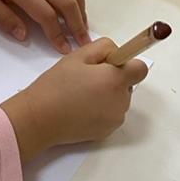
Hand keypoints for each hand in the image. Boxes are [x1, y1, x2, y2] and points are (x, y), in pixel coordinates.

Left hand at [0, 0, 88, 52]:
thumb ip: (4, 18)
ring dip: (82, 11)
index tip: (64, 49)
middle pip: (67, 4)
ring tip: (83, 27)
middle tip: (84, 42)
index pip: (47, 15)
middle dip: (78, 26)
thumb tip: (24, 36)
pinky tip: (76, 8)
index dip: (57, 35)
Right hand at [0, 38, 147, 161]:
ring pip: (119, 100)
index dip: (127, 64)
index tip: (110, 65)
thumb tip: (117, 54)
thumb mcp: (77, 56)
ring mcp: (115, 119)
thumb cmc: (56, 85)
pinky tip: (80, 109)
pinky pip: (111, 115)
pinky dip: (101, 111)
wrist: (39, 119)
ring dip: (106, 95)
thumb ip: (104, 48)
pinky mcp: (107, 132)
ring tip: (80, 95)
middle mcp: (121, 101)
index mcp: (115, 79)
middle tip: (86, 79)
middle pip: (128, 84)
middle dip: (113, 79)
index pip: (140, 69)